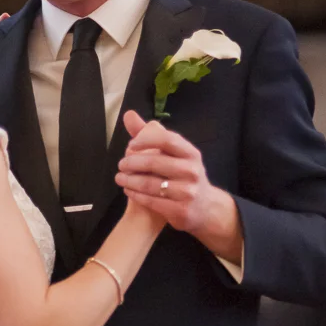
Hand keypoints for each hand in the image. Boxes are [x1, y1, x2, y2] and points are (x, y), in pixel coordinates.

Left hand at [115, 112, 242, 265]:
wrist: (205, 208)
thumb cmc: (185, 176)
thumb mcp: (175, 155)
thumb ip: (151, 134)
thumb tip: (128, 115)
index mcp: (191, 154)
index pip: (167, 140)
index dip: (145, 140)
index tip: (131, 145)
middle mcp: (191, 171)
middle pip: (155, 163)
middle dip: (133, 163)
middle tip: (121, 164)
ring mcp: (187, 192)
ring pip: (150, 184)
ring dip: (130, 180)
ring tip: (119, 178)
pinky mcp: (180, 210)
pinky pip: (152, 201)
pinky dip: (136, 195)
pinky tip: (128, 191)